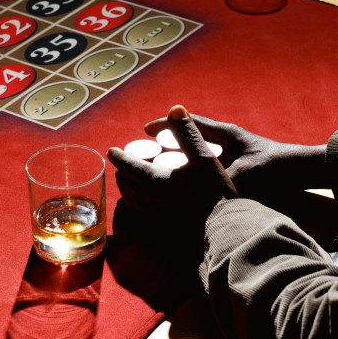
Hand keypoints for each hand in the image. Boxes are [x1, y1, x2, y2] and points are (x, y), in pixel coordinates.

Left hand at [108, 105, 236, 225]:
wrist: (224, 230)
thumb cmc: (215, 194)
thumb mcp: (204, 158)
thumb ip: (188, 133)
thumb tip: (175, 108)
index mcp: (155, 181)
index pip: (126, 165)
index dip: (118, 156)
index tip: (113, 150)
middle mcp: (149, 199)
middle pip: (124, 181)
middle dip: (122, 169)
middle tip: (127, 160)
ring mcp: (154, 215)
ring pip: (129, 197)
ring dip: (127, 184)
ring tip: (134, 177)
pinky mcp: (160, 226)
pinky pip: (139, 210)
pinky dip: (136, 199)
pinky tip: (147, 197)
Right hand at [143, 112, 327, 199]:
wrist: (304, 171)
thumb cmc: (277, 168)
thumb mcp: (245, 175)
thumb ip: (219, 182)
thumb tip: (195, 193)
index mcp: (227, 134)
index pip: (190, 123)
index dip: (166, 125)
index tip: (145, 129)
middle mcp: (229, 139)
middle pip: (192, 134)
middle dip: (170, 139)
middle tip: (148, 147)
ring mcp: (236, 151)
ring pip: (202, 149)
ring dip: (184, 154)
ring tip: (163, 165)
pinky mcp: (242, 164)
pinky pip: (211, 163)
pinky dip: (197, 168)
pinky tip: (191, 183)